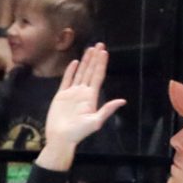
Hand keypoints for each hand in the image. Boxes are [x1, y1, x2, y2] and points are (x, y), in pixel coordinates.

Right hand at [39, 43, 123, 168]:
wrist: (60, 138)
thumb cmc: (78, 132)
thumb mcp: (95, 122)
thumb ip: (107, 110)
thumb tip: (122, 101)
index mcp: (92, 96)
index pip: (98, 76)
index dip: (101, 64)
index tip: (104, 52)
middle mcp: (83, 92)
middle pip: (90, 71)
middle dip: (95, 58)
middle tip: (99, 45)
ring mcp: (72, 93)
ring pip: (80, 73)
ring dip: (85, 61)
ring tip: (89, 49)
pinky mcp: (61, 96)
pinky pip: (66, 80)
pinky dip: (70, 71)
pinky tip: (74, 63)